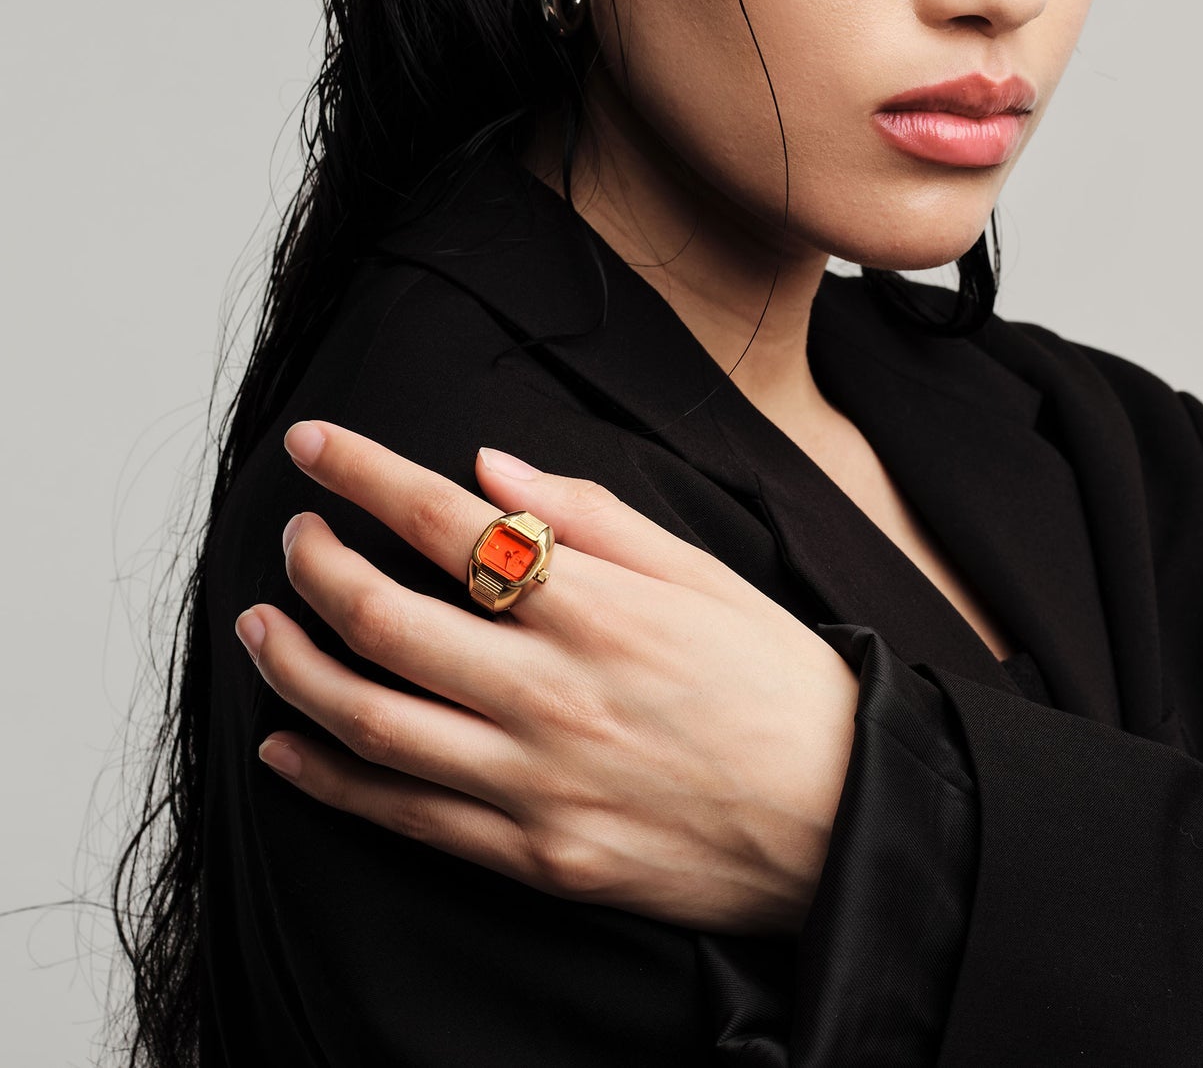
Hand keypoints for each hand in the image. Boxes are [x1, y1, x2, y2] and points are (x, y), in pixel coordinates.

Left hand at [234, 421, 860, 936]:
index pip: (444, 520)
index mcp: (595, 603)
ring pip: (369, 718)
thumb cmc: (776, 682)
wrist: (841, 818)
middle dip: (313, 562)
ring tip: (262, 625)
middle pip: (382, 615)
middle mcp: (551, 688)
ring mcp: (535, 779)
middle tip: (293, 535)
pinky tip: (285, 743)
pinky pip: (403, 815)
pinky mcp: (533, 854)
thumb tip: (485, 463)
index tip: (311, 446)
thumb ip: (589, 514)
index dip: (361, 474)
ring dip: (292, 664)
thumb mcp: (702, 572)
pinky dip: (328, 779)